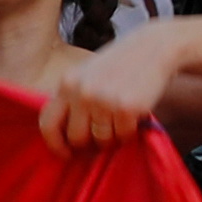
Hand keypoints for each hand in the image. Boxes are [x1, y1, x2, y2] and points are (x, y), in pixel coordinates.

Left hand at [39, 24, 183, 150]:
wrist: (153, 48)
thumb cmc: (118, 65)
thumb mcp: (85, 76)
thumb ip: (72, 100)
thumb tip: (64, 137)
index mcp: (67, 83)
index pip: (48, 123)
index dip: (55, 144)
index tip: (66, 153)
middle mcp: (82, 93)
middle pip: (77, 138)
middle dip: (89, 142)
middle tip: (103, 132)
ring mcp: (104, 101)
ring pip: (102, 140)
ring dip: (112, 136)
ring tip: (120, 118)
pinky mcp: (127, 108)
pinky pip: (123, 136)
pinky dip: (129, 131)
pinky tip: (134, 115)